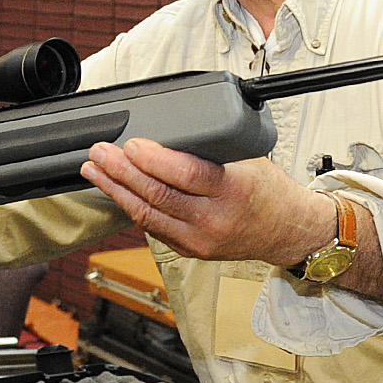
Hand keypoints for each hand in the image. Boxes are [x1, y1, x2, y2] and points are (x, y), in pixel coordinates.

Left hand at [80, 140, 332, 265]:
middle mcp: (214, 219)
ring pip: (147, 215)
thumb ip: (208, 150)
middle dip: (121, 172)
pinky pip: (153, 227)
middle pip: (158, 195)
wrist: (287, 229)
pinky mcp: (191, 250)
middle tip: (100, 153)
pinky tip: (116, 191)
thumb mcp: (246, 158)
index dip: (152, 159)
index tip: (130, 144)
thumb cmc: (268, 190)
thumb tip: (166, 132)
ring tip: (95, 171)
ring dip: (116, 190)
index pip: (185, 174)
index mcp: (232, 189)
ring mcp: (200, 239)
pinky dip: (131, 207)